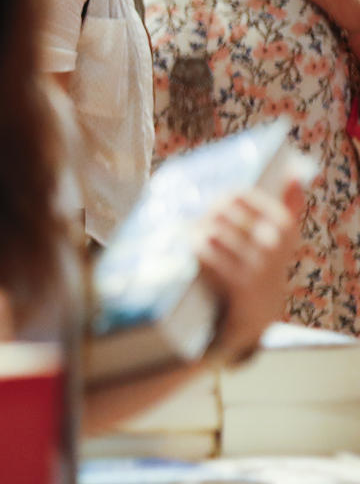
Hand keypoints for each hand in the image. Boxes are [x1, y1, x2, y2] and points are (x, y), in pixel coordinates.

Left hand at [196, 182, 303, 361]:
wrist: (260, 310)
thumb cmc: (264, 263)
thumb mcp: (280, 235)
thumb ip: (289, 203)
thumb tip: (296, 172)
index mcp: (283, 226)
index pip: (241, 194)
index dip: (218, 195)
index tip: (212, 201)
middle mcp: (274, 243)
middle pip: (222, 212)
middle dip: (201, 213)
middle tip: (191, 217)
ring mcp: (258, 265)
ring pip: (213, 233)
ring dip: (193, 231)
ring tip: (186, 231)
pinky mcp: (240, 284)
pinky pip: (209, 257)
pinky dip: (196, 251)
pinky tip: (190, 248)